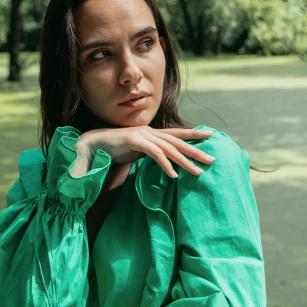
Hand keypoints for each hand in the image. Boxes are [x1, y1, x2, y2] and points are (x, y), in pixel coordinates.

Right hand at [77, 126, 215, 178]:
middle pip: (177, 141)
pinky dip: (165, 164)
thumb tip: (164, 160)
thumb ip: (150, 152)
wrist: (94, 143)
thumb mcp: (137, 150)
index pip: (176, 133)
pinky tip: (173, 175)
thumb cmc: (115, 149)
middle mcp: (150, 131)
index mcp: (152, 133)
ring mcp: (143, 135)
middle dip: (196, 150)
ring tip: (197, 172)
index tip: (210, 135)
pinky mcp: (135, 141)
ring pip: (169, 148)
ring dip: (185, 161)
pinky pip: (154, 153)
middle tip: (212, 159)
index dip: (193, 134)